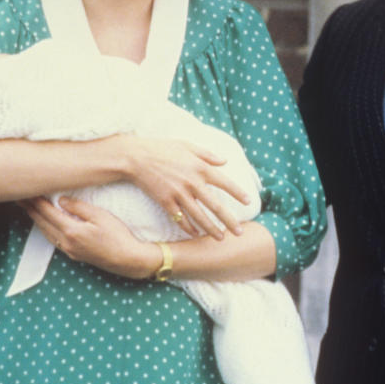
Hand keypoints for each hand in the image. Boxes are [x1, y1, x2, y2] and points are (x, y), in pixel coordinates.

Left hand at [17, 196, 155, 279]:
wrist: (129, 260)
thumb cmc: (118, 236)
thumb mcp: (101, 216)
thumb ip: (79, 207)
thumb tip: (61, 201)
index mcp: (71, 231)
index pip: (47, 212)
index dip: (35, 201)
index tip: (26, 191)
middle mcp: (66, 242)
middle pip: (42, 223)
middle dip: (30, 209)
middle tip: (19, 198)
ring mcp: (70, 250)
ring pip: (46, 233)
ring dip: (36, 220)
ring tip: (28, 209)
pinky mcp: (75, 254)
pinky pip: (54, 239)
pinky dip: (46, 229)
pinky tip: (45, 225)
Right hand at [120, 135, 251, 239]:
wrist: (136, 157)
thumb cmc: (162, 148)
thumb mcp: (187, 145)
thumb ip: (207, 154)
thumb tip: (225, 161)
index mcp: (200, 167)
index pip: (225, 182)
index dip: (238, 192)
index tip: (248, 201)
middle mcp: (192, 182)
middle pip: (215, 206)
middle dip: (229, 220)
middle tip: (239, 232)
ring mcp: (178, 194)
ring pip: (199, 216)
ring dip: (211, 229)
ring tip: (220, 238)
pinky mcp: (165, 201)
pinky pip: (180, 218)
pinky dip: (188, 228)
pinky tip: (196, 234)